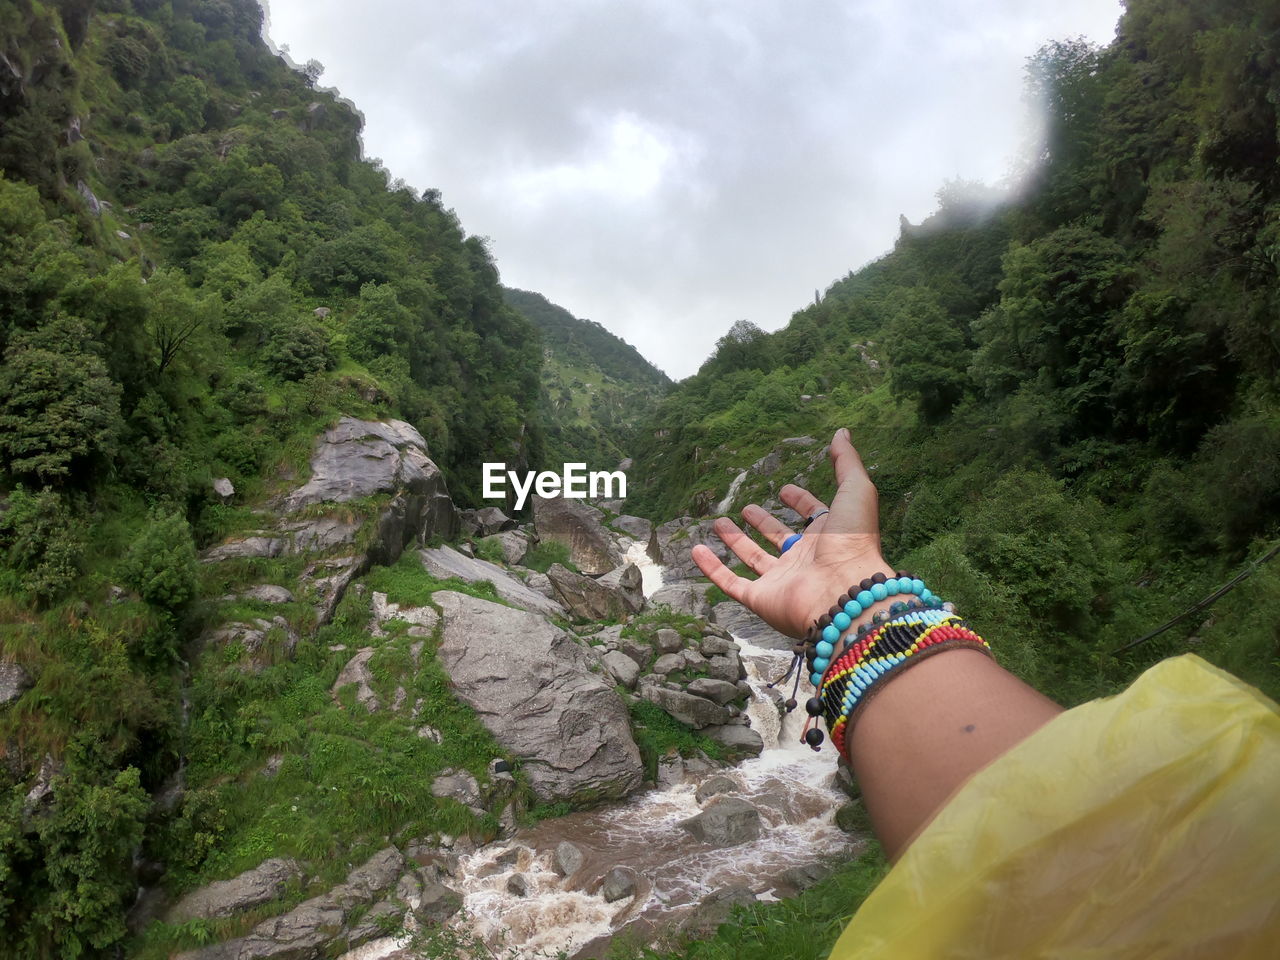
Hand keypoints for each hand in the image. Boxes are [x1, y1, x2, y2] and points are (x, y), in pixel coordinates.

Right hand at [692, 428, 890, 638]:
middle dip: (763, 522)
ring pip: (753, 559)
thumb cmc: (853, 541)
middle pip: (779, 538)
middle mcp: (804, 558)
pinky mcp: (761, 599)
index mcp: (828, 535)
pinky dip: (712, 569)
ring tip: (719, 522)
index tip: (785, 489)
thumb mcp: (855, 490)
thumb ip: (846, 462)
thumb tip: (842, 431)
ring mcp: (781, 580)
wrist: (843, 591)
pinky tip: (697, 551)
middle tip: (747, 508)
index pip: (812, 515)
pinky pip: (731, 583)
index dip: (801, 501)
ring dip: (736, 541)